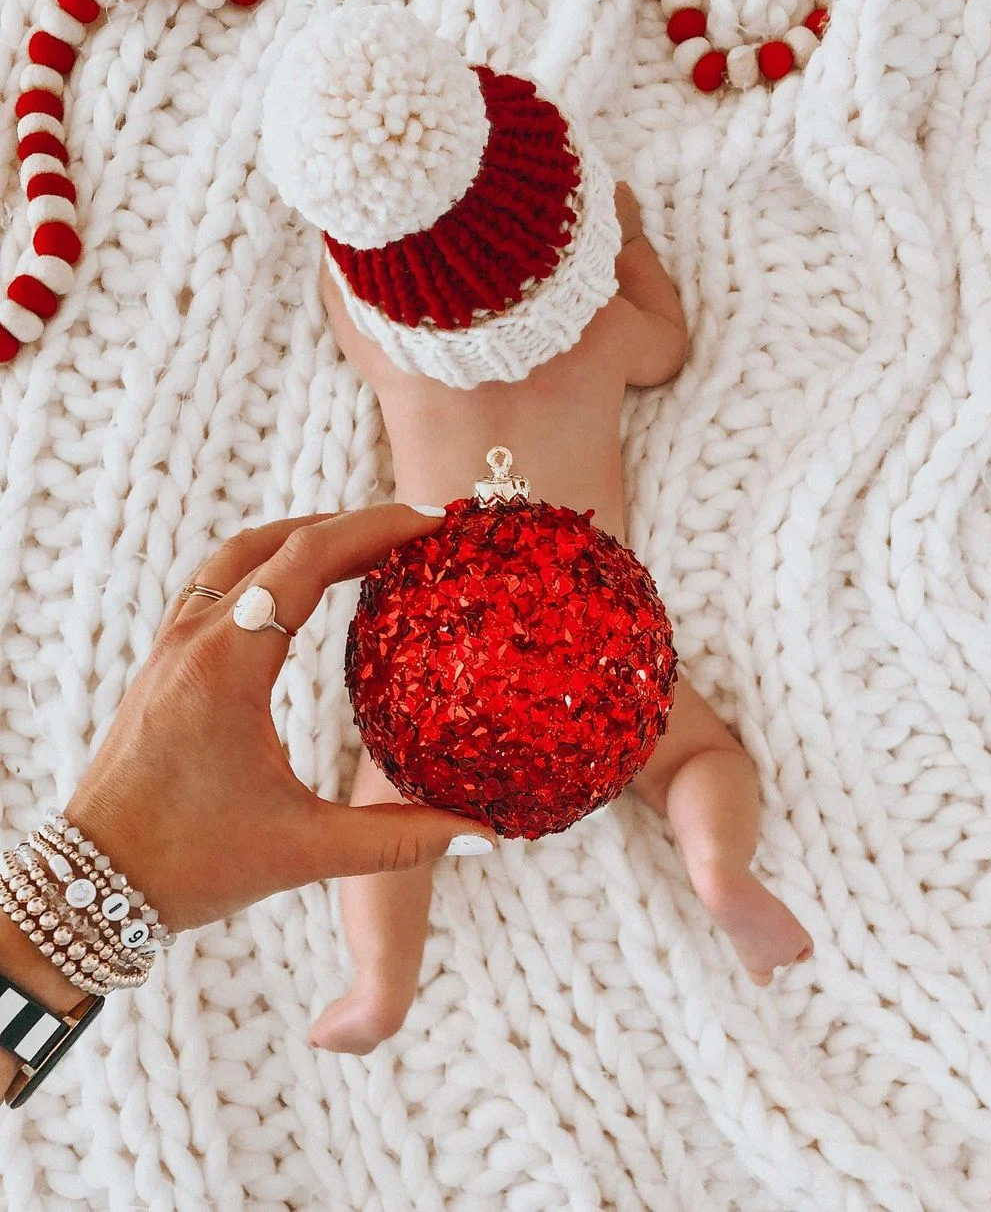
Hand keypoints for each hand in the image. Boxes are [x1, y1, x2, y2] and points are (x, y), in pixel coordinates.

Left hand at [63, 506, 494, 931]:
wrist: (91, 884)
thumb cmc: (189, 866)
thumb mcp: (303, 852)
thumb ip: (398, 840)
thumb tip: (483, 830)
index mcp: (228, 667)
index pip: (307, 561)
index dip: (375, 530)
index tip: (431, 522)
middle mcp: (194, 640)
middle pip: (276, 542)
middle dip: (349, 525)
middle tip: (413, 529)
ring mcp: (171, 647)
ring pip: (238, 555)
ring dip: (302, 538)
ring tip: (364, 547)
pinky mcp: (163, 664)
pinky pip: (217, 584)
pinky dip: (268, 566)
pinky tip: (299, 592)